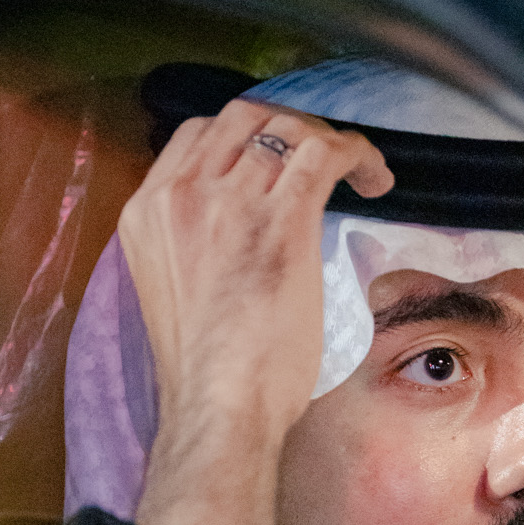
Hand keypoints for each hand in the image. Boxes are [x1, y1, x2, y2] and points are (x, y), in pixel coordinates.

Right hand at [120, 97, 391, 524]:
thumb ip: (194, 243)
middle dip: (291, 128)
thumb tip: (240, 228)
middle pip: (244, 117)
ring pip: (288, 129)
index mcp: (148, 209)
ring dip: (331, 142)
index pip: (199, 134)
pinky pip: (323, 154)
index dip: (249, 136)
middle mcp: (182, 194)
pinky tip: (375, 179)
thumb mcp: (176, 287)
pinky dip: (357, 154)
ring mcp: (229, 202)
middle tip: (324, 160)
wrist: (218, 407)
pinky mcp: (280, 220)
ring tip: (358, 172)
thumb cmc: (207, 370)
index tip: (280, 160)